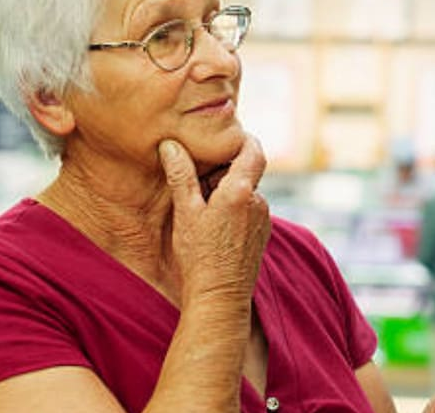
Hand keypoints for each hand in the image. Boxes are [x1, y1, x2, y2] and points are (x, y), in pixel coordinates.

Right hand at [159, 134, 270, 305]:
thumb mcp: (185, 212)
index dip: (242, 139)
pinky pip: (250, 210)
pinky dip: (235, 207)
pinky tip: (214, 224)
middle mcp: (259, 202)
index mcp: (241, 191)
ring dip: (229, 191)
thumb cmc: (199, 256)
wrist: (220, 297)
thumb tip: (170, 145)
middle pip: (247, 171)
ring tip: (202, 205)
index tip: (225, 137)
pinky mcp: (262, 233)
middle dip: (225, 170)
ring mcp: (264, 219)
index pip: (253, 150)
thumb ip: (181, 175)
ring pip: (248, 192)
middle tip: (199, 177)